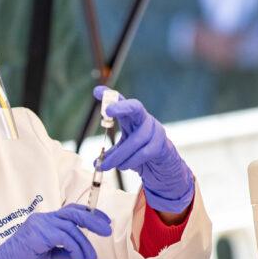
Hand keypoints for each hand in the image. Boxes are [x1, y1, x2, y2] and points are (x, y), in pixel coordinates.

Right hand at [0, 204, 111, 258]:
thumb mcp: (50, 258)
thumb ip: (66, 252)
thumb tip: (85, 253)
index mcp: (45, 221)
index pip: (71, 211)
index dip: (90, 214)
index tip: (105, 223)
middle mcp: (42, 219)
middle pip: (73, 212)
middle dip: (93, 220)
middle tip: (107, 230)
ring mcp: (38, 224)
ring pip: (71, 227)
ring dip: (84, 244)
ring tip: (90, 257)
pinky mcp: (36, 233)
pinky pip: (63, 237)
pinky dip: (74, 247)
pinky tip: (76, 258)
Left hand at [94, 86, 193, 213]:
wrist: (162, 166)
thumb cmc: (140, 154)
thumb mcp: (123, 151)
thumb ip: (111, 154)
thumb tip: (95, 163)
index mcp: (131, 118)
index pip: (121, 102)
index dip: (109, 96)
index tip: (97, 91)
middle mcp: (144, 119)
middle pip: (135, 108)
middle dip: (121, 107)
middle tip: (107, 110)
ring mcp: (155, 130)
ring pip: (135, 140)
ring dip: (119, 155)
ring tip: (106, 165)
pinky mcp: (161, 144)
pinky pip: (144, 152)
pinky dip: (130, 161)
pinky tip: (123, 166)